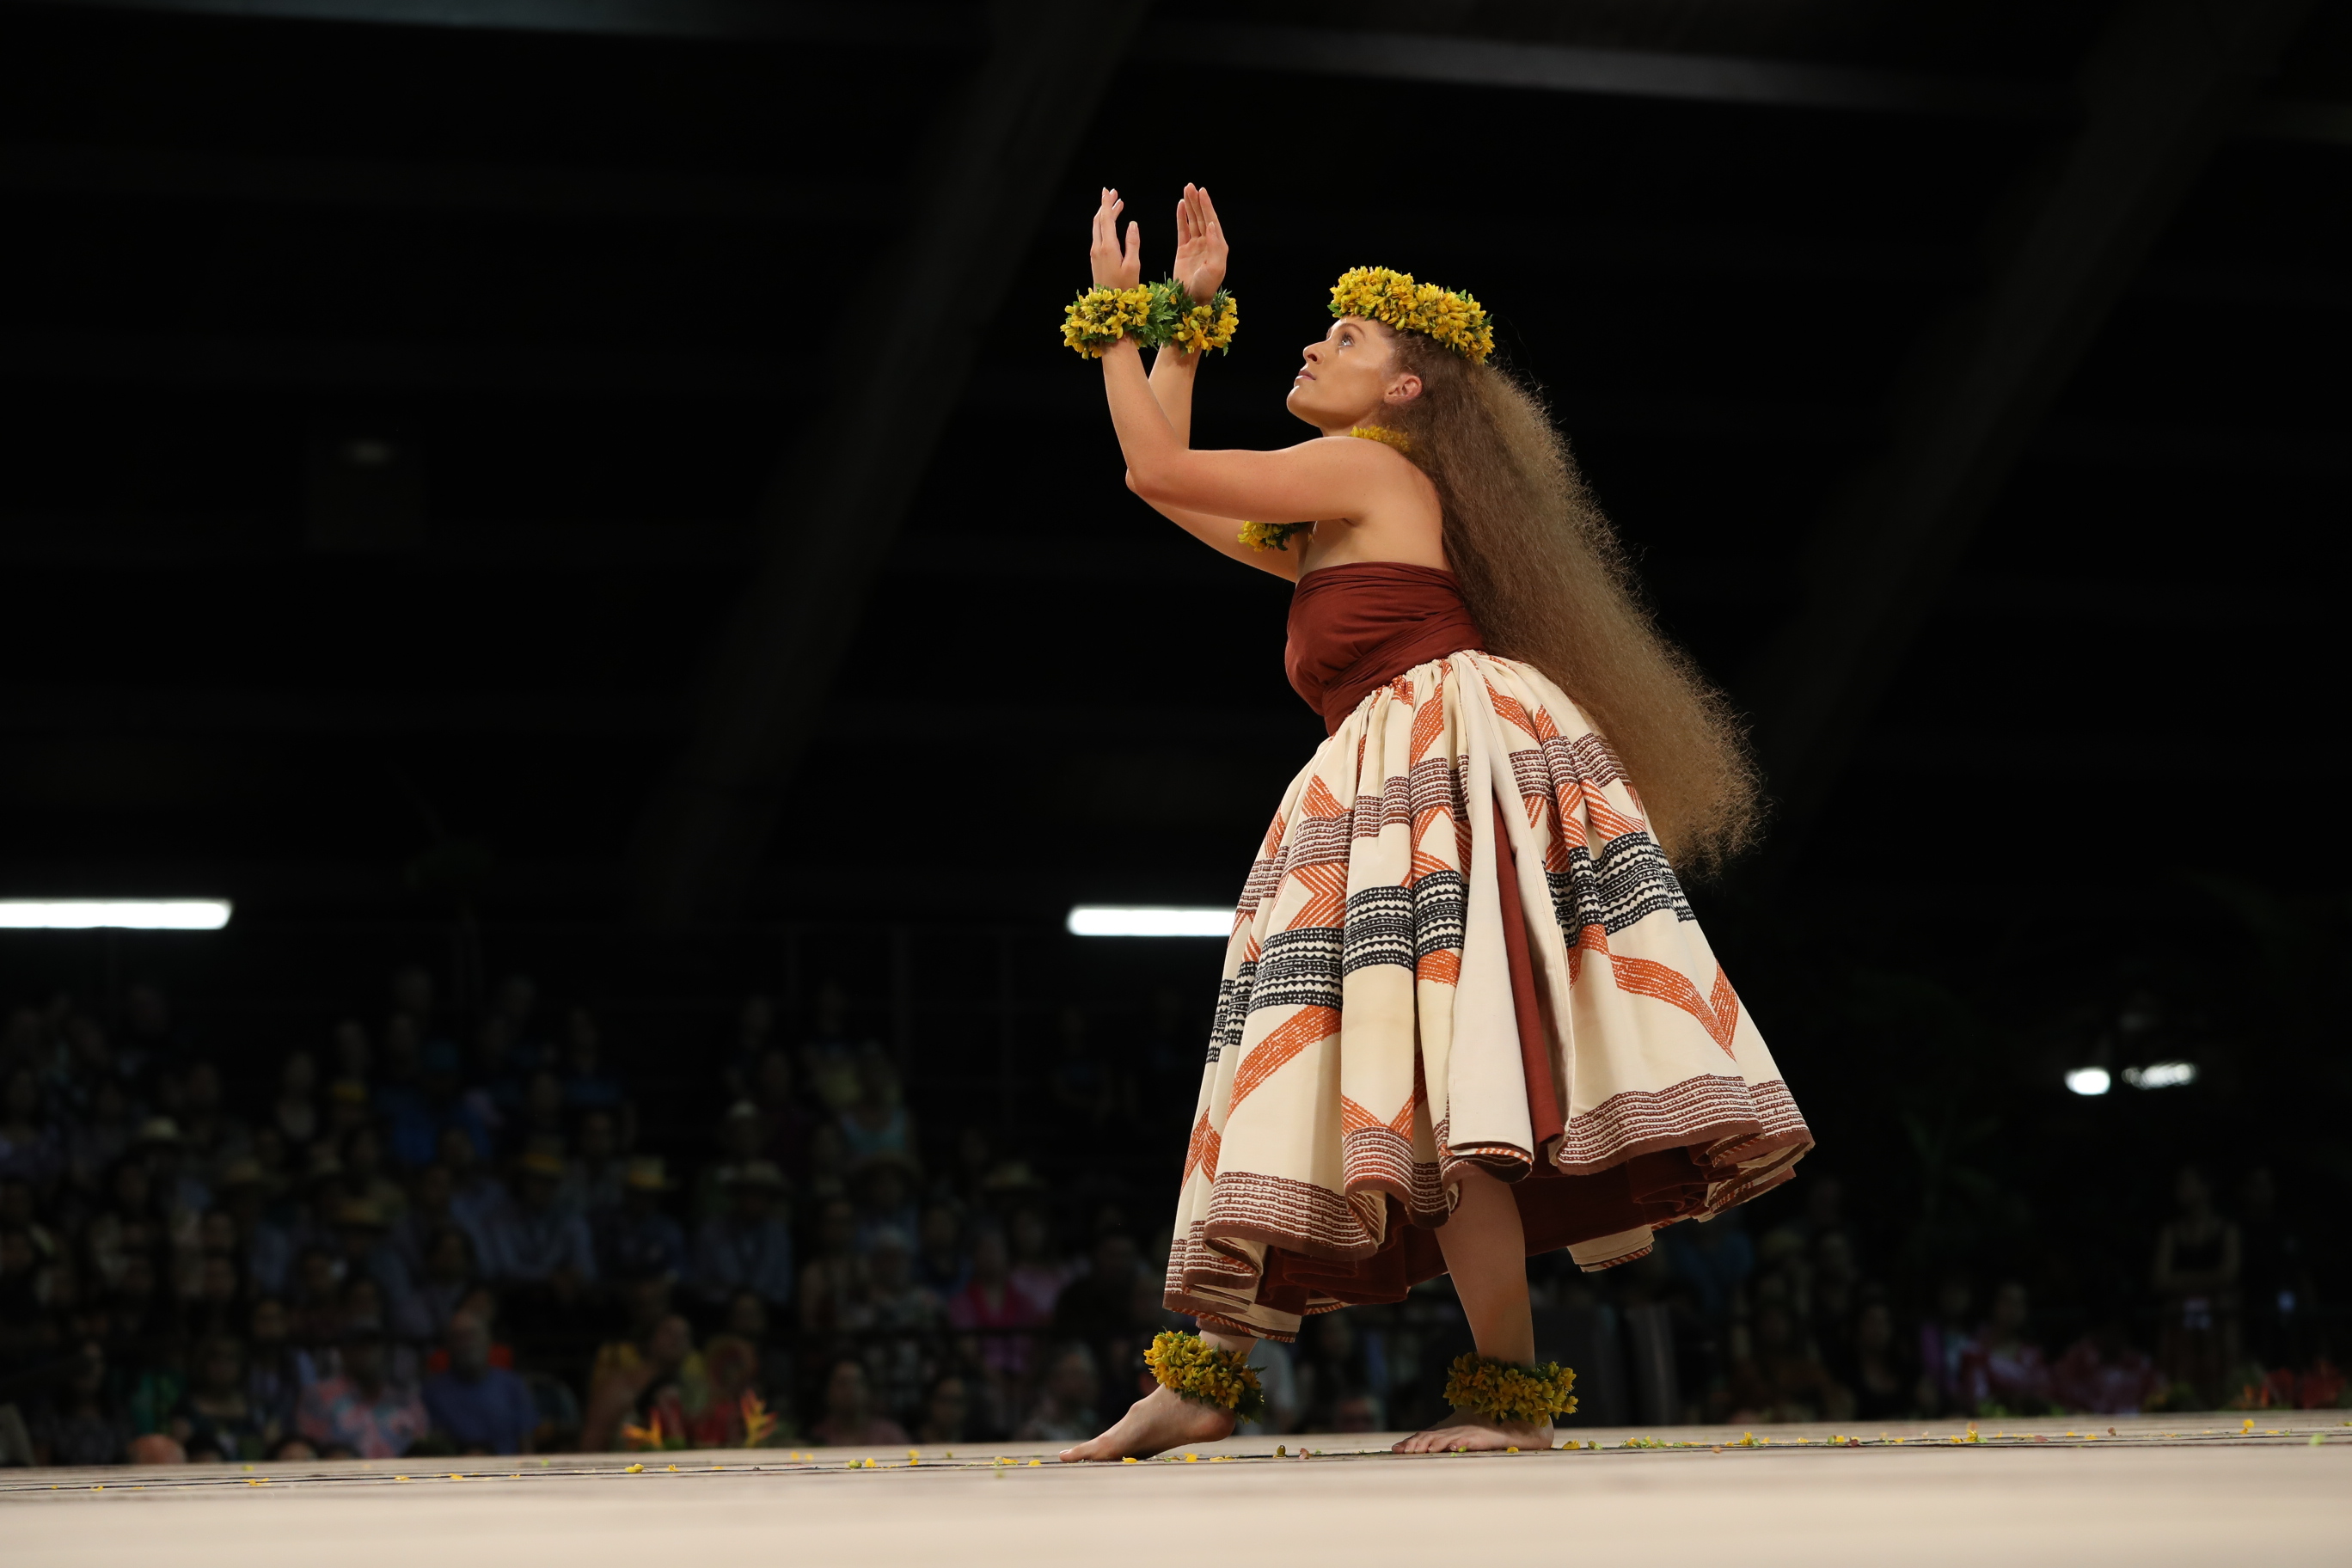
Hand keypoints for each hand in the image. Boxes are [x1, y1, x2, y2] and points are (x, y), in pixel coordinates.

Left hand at [1090, 187, 1140, 288]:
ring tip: (1117, 205)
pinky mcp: (1096, 259)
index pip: (1106, 219)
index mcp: (1108, 247)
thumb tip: (1132, 223)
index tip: (1109, 190)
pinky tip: (1112, 224)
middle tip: (1114, 193)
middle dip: (1106, 205)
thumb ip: (1133, 243)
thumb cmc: (1124, 289)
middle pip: (1100, 220)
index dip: (1108, 203)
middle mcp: (1098, 248)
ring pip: (1098, 227)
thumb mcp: (1133, 266)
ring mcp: (1095, 253)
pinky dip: (1105, 225)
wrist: (1108, 307)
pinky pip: (1098, 235)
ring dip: (1106, 214)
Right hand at [1171, 183, 1226, 300]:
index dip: (1207, 206)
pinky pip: (1182, 230)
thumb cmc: (1206, 287)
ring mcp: (1195, 246)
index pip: (1211, 221)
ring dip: (1190, 206)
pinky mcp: (1183, 250)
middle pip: (1202, 217)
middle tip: (1191, 186)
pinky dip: (1181, 217)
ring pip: (1192, 221)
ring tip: (1186, 190)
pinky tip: (1181, 205)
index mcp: (1218, 246)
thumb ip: (1215, 246)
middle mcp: (1208, 243)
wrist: (1191, 299)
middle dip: (1197, 201)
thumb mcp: (1215, 268)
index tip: (1202, 192)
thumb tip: (1210, 224)